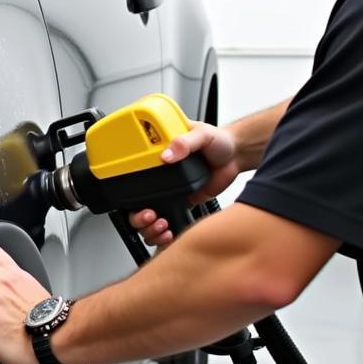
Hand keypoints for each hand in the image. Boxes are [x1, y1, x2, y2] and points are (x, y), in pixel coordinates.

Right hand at [129, 121, 238, 247]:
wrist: (236, 156)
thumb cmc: (217, 140)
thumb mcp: (201, 133)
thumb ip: (185, 142)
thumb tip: (167, 155)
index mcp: (156, 152)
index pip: (131, 170)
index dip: (126, 186)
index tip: (133, 194)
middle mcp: (158, 173)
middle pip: (135, 200)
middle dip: (136, 215)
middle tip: (148, 215)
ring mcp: (169, 189)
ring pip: (147, 214)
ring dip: (148, 226)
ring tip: (159, 224)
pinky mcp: (181, 201)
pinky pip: (167, 217)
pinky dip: (164, 230)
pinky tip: (169, 230)